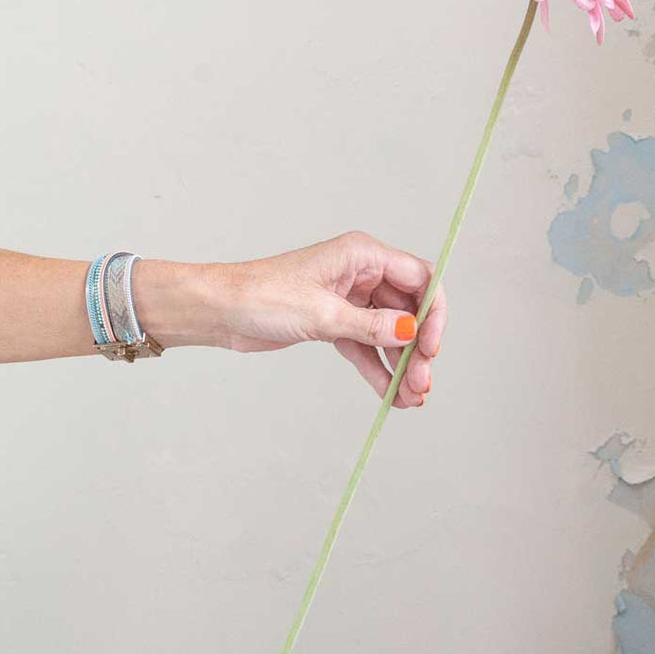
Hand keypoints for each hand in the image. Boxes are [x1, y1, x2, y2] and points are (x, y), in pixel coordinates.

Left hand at [216, 231, 445, 408]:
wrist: (221, 310)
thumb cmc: (262, 295)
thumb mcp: (322, 314)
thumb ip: (370, 325)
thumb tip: (410, 332)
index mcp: (363, 255)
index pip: (420, 279)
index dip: (433, 314)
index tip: (431, 347)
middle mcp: (361, 273)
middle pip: (408, 310)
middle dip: (417, 349)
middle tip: (420, 383)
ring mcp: (349, 299)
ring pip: (389, 333)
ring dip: (401, 365)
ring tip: (409, 398)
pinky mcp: (334, 322)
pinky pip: (366, 346)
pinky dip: (377, 369)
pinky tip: (389, 394)